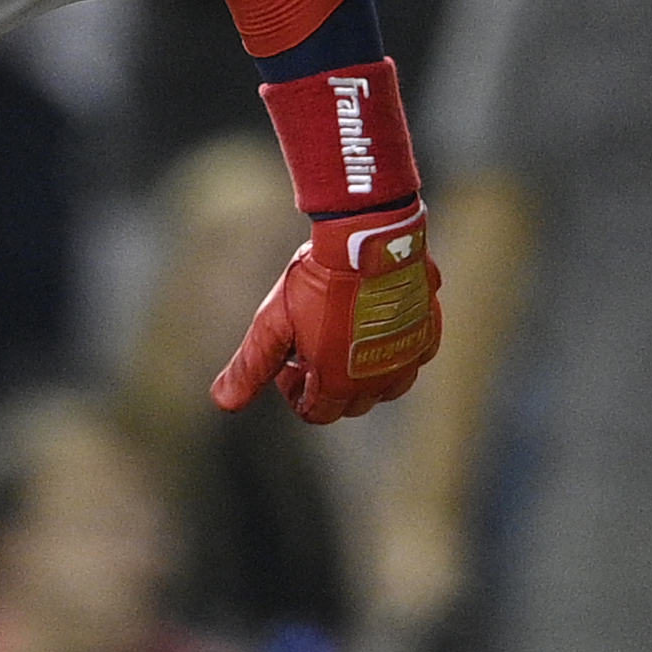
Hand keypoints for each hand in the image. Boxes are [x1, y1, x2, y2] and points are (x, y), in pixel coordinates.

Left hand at [210, 200, 438, 425]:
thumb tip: (223, 402)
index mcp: (339, 385)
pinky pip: (416, 356)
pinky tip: (379, 324)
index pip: (317, 414)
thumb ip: (250, 367)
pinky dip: (397, 350)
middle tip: (312, 349)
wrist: (367, 237)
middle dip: (329, 386)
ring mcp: (408, 356)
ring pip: (389, 387)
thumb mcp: (273, 324)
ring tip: (346, 341)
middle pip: (352, 405)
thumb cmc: (316, 281)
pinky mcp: (428, 329)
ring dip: (366, 375)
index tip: (289, 365)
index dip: (296, 393)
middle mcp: (379, 380)